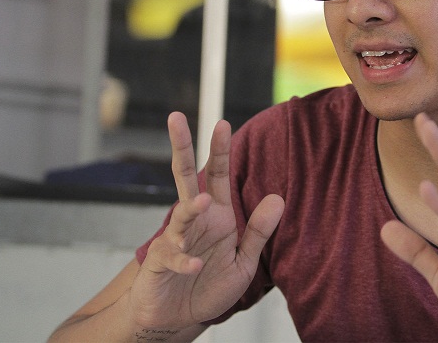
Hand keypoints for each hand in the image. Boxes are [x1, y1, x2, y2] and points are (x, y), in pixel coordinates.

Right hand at [129, 112, 283, 330]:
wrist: (177, 319)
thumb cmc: (208, 287)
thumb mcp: (243, 262)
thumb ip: (258, 232)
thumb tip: (277, 198)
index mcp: (217, 215)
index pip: (218, 176)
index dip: (220, 151)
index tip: (222, 123)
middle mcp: (195, 220)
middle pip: (185, 177)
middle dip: (181, 147)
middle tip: (176, 118)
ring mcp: (175, 239)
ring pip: (179, 214)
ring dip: (191, 209)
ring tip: (203, 202)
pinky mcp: (159, 263)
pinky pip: (171, 256)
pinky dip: (184, 261)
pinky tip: (194, 266)